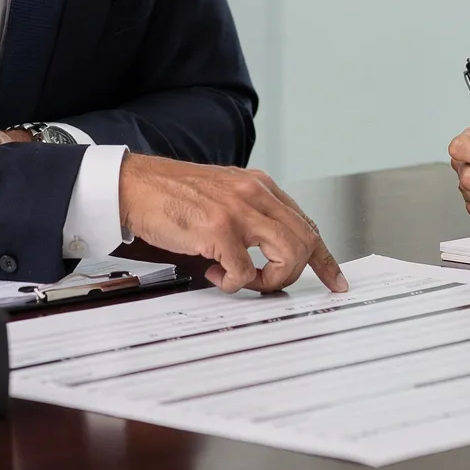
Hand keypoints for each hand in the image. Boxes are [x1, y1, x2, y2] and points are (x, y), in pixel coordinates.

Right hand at [117, 154, 348, 293]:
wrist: (133, 185)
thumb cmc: (171, 195)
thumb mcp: (222, 195)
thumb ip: (249, 217)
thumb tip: (267, 256)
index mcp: (259, 186)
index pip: (307, 224)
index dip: (325, 259)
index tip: (336, 281)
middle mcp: (255, 194)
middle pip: (306, 242)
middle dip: (293, 273)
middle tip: (265, 283)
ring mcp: (238, 211)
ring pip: (289, 255)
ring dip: (269, 280)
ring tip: (241, 280)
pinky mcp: (217, 230)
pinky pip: (244, 272)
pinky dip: (232, 284)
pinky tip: (212, 275)